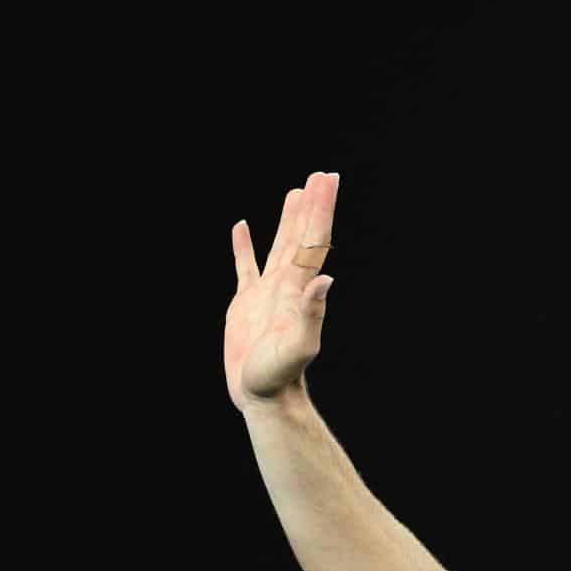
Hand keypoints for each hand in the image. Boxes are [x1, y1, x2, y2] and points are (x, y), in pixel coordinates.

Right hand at [224, 171, 340, 411]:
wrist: (262, 395)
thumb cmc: (279, 376)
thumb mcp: (298, 346)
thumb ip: (312, 314)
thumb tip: (325, 279)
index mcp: (298, 289)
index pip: (313, 241)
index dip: (321, 210)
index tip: (328, 181)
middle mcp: (287, 286)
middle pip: (301, 236)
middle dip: (311, 206)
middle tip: (321, 176)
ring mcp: (267, 293)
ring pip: (279, 246)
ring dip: (288, 219)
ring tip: (296, 191)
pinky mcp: (245, 303)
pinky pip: (244, 267)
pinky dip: (244, 246)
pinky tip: (242, 227)